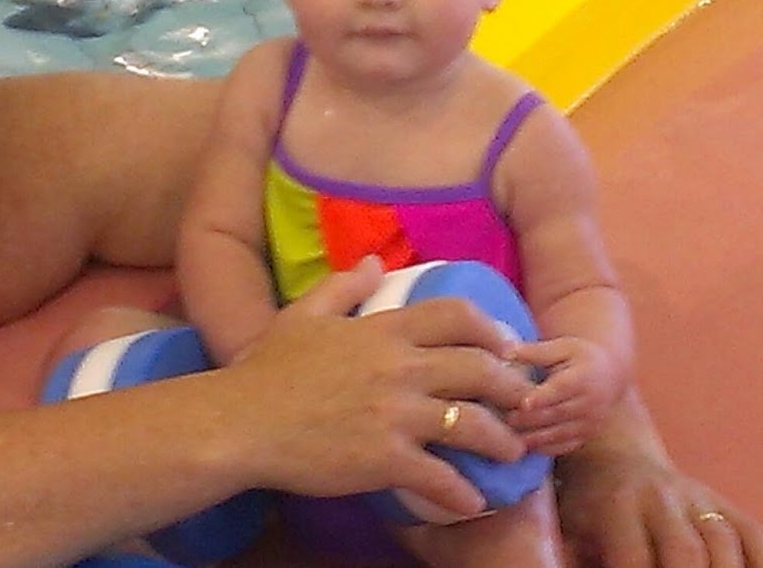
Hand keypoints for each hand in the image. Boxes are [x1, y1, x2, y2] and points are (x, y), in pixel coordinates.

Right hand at [224, 260, 535, 517]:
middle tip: (525, 403)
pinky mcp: (384, 461)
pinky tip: (472, 502)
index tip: (507, 346)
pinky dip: (462, 494)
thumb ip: (344, 286)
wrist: (238, 423)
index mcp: (383, 331)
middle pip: (480, 369)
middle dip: (513, 388)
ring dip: (501, 441)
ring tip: (512, 453)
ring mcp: (394, 416)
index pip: (458, 316)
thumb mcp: (302, 315)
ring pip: (471, 425)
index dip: (493, 330)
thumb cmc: (267, 369)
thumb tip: (376, 261)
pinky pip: (440, 479)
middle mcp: (399, 369)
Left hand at [508, 336, 623, 454]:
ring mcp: (591, 422)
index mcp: (584, 377)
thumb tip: (505, 352)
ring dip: (535, 437)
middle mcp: (591, 402)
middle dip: (531, 419)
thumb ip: (535, 352)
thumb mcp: (563, 347)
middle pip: (557, 413)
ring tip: (511, 435)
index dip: (543, 397)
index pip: (562, 388)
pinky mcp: (587, 435)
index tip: (524, 403)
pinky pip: (565, 445)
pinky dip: (545, 448)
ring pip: (560, 433)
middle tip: (506, 418)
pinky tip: (525, 446)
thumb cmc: (581, 358)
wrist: (611, 376)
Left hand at [554, 446, 762, 567]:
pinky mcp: (725, 504)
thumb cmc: (585, 507)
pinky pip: (754, 535)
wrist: (614, 458)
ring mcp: (699, 498)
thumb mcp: (567, 527)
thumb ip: (571, 557)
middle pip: (687, 550)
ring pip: (725, 542)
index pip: (631, 557)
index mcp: (617, 504)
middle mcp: (662, 497)